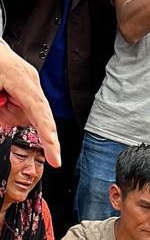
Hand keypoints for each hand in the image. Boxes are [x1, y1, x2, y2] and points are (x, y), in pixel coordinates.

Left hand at [0, 41, 59, 164]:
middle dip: (19, 122)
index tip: (55, 159)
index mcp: (22, 80)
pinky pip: (24, 108)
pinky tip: (3, 97)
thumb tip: (5, 124)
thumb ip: (0, 109)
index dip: (49, 139)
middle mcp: (31, 81)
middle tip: (9, 115)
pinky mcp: (28, 86)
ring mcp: (31, 83)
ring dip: (9, 113)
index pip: (41, 114)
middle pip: (36, 117)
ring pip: (28, 115)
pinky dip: (11, 108)